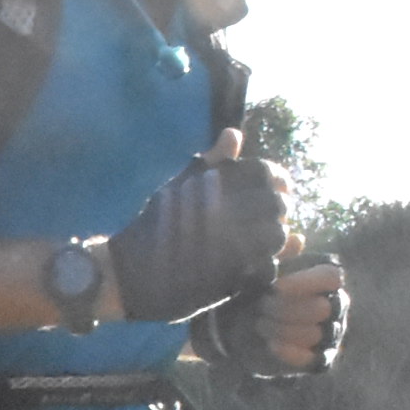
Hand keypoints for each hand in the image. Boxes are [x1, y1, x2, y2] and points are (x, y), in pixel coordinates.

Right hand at [104, 131, 292, 326]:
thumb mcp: (179, 186)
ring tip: (262, 241)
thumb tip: (235, 133)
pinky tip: (255, 262)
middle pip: (277, 205)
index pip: (266, 173)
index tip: (276, 188)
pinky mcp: (231, 276)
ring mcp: (230, 247)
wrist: (130, 272)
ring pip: (277, 236)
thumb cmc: (153, 225)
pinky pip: (267, 265)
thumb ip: (213, 161)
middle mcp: (225, 212)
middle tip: (269, 217)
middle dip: (278, 210)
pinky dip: (267, 263)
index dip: (277, 180)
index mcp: (214, 186)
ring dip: (275, 238)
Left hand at [199, 251, 348, 376]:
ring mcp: (332, 333)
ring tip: (259, 323)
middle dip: (286, 309)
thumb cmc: (254, 292)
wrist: (236, 328)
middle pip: (322, 308)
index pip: (332, 277)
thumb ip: (278, 254)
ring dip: (282, 329)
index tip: (274, 288)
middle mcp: (336, 305)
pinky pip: (314, 358)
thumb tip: (295, 238)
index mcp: (326, 279)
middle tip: (260, 307)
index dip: (304, 283)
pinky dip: (290, 352)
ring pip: (315, 333)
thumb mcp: (260, 270)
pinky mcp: (321, 359)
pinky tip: (271, 344)